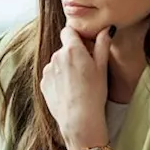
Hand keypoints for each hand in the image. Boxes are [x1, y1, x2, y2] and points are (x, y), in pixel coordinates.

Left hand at [40, 24, 112, 148]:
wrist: (79, 120)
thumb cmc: (94, 94)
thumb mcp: (102, 68)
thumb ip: (102, 45)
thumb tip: (106, 29)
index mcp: (72, 50)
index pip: (68, 30)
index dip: (76, 36)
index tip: (84, 45)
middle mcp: (56, 57)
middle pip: (65, 48)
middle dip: (73, 54)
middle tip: (86, 69)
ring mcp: (48, 70)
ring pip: (58, 62)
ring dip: (65, 67)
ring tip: (77, 84)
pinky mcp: (43, 83)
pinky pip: (52, 75)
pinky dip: (59, 79)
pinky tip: (69, 91)